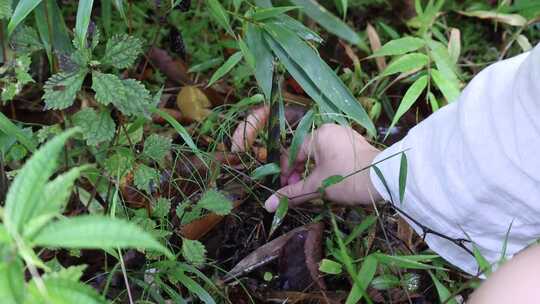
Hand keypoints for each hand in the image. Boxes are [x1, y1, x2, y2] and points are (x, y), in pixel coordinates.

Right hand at [265, 124, 381, 211]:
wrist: (385, 179)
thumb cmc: (347, 179)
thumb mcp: (317, 187)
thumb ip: (292, 194)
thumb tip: (267, 205)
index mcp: (318, 135)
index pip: (293, 153)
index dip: (286, 173)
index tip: (286, 189)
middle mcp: (331, 130)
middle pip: (307, 153)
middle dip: (300, 173)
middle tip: (300, 191)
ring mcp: (347, 135)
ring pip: (322, 154)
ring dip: (315, 172)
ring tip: (316, 188)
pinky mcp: (359, 144)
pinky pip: (336, 154)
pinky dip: (330, 168)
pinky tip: (333, 181)